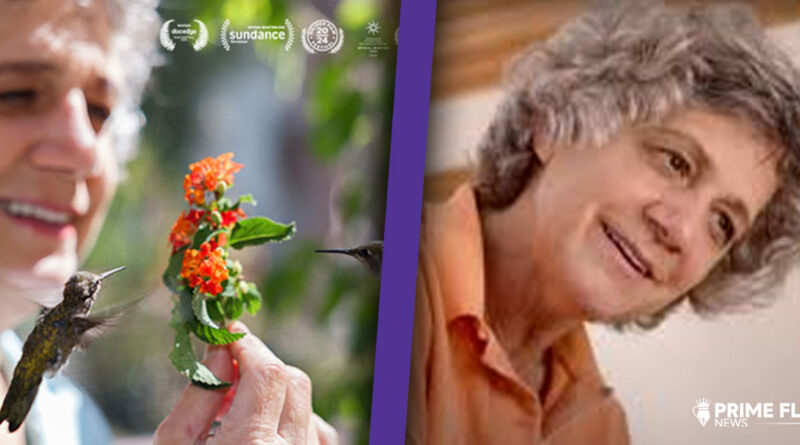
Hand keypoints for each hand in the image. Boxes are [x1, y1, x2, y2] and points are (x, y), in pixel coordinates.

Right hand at [154, 322, 337, 444]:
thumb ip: (200, 394)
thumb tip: (222, 347)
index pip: (267, 371)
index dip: (247, 344)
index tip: (228, 333)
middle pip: (293, 381)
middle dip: (262, 366)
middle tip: (229, 369)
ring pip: (308, 407)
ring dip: (278, 396)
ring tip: (240, 410)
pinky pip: (317, 435)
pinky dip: (295, 423)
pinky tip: (264, 433)